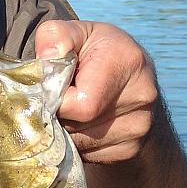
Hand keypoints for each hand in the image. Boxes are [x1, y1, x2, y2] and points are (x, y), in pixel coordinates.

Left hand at [33, 19, 162, 164]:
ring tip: (72, 109)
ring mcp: (139, 127)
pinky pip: (88, 155)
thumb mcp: (77, 32)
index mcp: (128, 62)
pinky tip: (84, 123)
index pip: (82, 104)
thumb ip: (55, 36)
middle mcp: (141, 97)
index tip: (52, 89)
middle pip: (78, 126)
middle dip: (59, 115)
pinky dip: (78, 142)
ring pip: (80, 144)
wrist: (133, 76)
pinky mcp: (131, 148)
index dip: (57, 100)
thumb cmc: (97, 51)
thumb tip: (45, 60)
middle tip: (59, 98)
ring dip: (66, 130)